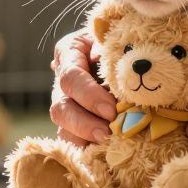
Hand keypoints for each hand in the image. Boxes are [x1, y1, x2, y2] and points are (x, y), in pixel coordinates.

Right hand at [48, 28, 115, 145]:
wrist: (127, 52)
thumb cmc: (121, 39)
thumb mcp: (115, 34)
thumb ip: (108, 45)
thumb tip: (101, 57)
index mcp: (69, 53)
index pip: (71, 77)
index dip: (89, 96)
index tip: (111, 110)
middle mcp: (62, 81)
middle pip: (60, 109)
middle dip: (84, 124)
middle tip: (108, 133)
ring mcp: (66, 104)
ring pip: (63, 129)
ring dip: (85, 139)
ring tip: (108, 145)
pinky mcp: (74, 124)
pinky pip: (74, 141)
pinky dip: (88, 149)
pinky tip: (106, 153)